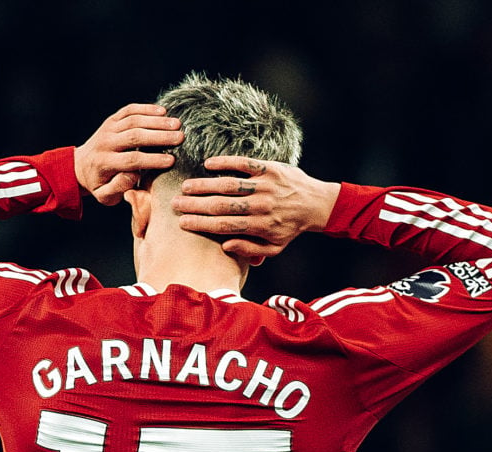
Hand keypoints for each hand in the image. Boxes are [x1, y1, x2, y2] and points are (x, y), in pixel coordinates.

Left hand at [74, 104, 183, 205]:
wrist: (80, 165)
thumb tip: (134, 175)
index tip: (171, 161)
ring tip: (177, 124)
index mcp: (105, 163)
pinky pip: (129, 110)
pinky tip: (163, 111)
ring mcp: (108, 128)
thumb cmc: (98, 184)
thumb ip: (118, 188)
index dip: (152, 160)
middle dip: (159, 136)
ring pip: (134, 120)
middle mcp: (106, 143)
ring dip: (157, 121)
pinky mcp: (112, 119)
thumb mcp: (104, 196)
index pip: (131, 160)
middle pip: (135, 136)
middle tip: (180, 138)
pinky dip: (146, 108)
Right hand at [171, 156, 340, 261]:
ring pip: (229, 185)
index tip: (183, 223)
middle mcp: (260, 206)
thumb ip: (249, 249)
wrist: (316, 204)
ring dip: (205, 185)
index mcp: (259, 226)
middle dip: (196, 205)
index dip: (201, 224)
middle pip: (222, 206)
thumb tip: (224, 246)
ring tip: (186, 187)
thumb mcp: (274, 247)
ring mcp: (264, 186)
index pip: (224, 226)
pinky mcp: (269, 168)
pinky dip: (225, 163)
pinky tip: (208, 165)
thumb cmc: (291, 228)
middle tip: (176, 204)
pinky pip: (244, 163)